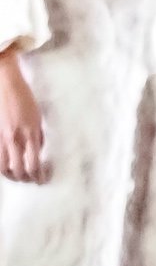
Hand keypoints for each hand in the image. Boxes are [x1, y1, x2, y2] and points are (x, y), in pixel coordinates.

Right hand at [0, 51, 46, 183]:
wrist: (6, 85)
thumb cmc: (25, 99)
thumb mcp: (38, 118)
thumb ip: (38, 136)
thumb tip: (37, 150)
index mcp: (31, 134)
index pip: (35, 164)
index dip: (38, 176)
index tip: (42, 180)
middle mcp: (16, 138)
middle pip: (20, 170)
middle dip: (27, 179)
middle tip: (32, 180)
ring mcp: (2, 137)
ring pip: (4, 167)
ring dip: (12, 175)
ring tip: (18, 177)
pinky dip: (2, 165)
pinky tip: (7, 166)